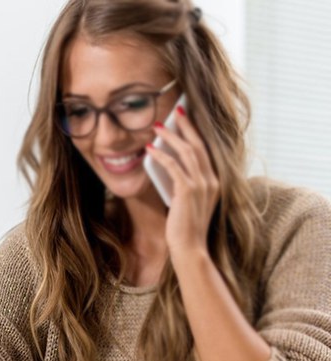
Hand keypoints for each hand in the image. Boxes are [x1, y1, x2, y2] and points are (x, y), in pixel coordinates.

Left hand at [146, 106, 219, 260]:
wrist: (190, 248)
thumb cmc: (186, 227)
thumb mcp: (188, 200)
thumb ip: (184, 182)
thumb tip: (166, 162)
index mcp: (215, 181)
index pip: (206, 150)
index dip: (196, 132)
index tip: (187, 118)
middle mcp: (212, 180)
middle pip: (199, 145)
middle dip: (186, 126)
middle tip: (176, 110)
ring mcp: (201, 185)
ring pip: (187, 152)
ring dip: (171, 137)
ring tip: (157, 126)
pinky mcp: (187, 192)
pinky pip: (173, 167)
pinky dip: (160, 156)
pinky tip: (149, 149)